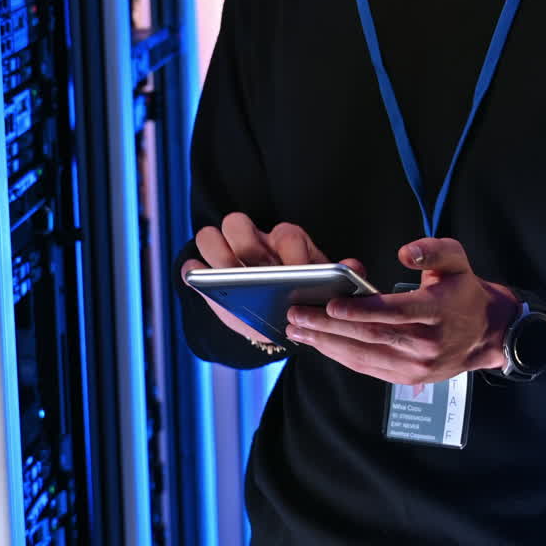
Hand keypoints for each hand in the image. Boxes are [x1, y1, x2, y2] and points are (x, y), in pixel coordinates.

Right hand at [181, 211, 364, 342]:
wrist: (275, 323)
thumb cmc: (301, 300)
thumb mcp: (323, 291)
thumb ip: (340, 278)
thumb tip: (354, 267)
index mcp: (286, 245)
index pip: (285, 233)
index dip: (288, 250)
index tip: (292, 271)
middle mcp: (255, 243)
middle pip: (237, 223)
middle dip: (244, 243)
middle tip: (253, 270)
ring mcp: (227, 257)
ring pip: (210, 235)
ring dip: (215, 253)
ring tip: (224, 276)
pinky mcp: (205, 277)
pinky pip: (190, 265)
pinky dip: (193, 271)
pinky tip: (199, 282)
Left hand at [285, 236, 517, 383]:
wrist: (486, 334)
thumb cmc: (464, 292)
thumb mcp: (457, 260)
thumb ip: (432, 250)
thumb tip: (405, 252)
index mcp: (437, 311)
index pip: (393, 312)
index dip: (359, 310)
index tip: (329, 304)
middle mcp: (426, 342)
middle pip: (371, 335)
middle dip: (329, 327)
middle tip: (297, 316)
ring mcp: (416, 364)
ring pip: (365, 355)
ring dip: (327, 344)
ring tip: (298, 331)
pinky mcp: (408, 377)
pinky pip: (369, 368)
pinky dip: (341, 357)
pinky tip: (321, 345)